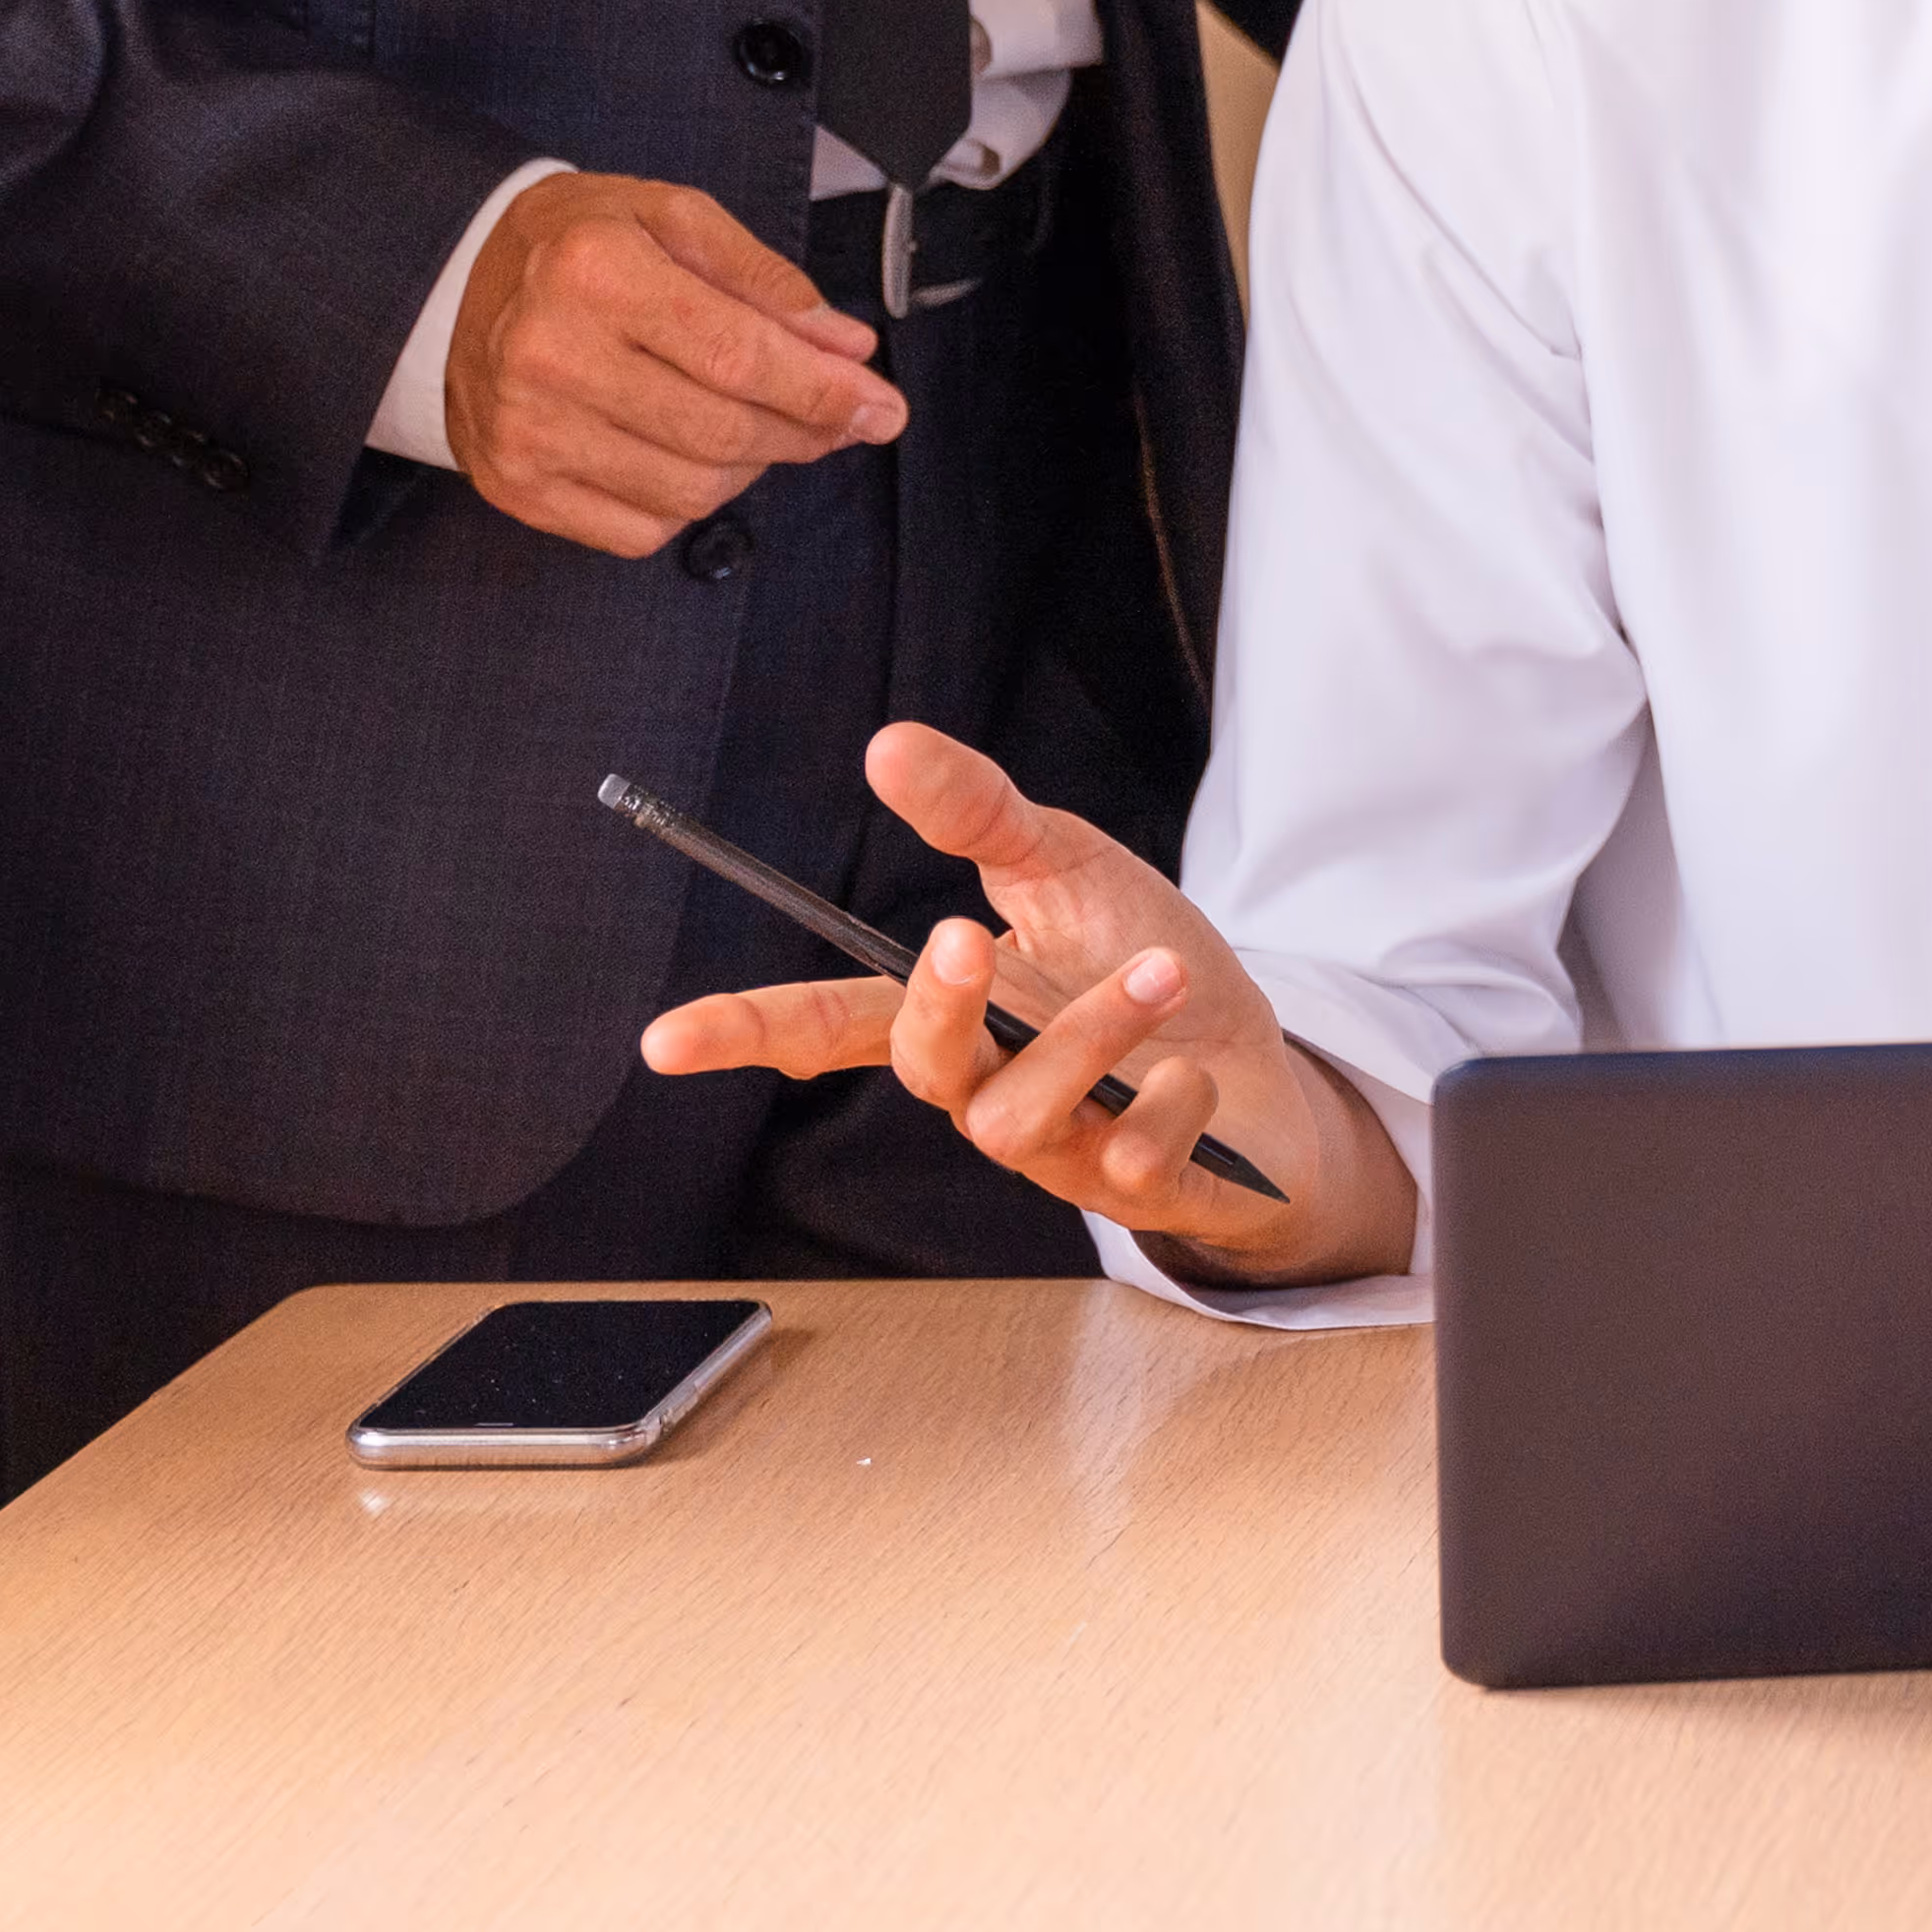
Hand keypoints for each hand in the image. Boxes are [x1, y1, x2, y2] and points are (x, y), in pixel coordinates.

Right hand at [445, 170, 904, 556]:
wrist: (453, 284)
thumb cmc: (582, 244)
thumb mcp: (672, 217)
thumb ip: (766, 278)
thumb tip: (845, 347)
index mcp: (594, 272)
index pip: (738, 355)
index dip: (823, 391)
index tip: (882, 407)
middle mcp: (549, 356)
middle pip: (721, 432)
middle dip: (804, 432)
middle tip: (843, 418)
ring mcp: (525, 432)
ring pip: (690, 491)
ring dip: (752, 465)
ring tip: (757, 422)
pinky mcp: (514, 488)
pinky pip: (640, 530)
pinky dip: (688, 500)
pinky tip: (686, 450)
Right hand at [642, 720, 1419, 1285]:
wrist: (1268, 1070)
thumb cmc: (1146, 965)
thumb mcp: (1067, 866)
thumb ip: (979, 812)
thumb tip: (885, 744)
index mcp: (960, 1007)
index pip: (827, 1022)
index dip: (745, 1030)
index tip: (664, 1040)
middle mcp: (987, 1085)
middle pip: (921, 1066)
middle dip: (939, 1006)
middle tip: (964, 936)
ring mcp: (1054, 1148)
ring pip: (1024, 1113)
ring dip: (1093, 1033)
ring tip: (1159, 972)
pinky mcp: (1131, 1187)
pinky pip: (1130, 1157)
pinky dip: (1170, 1101)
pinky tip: (1193, 1073)